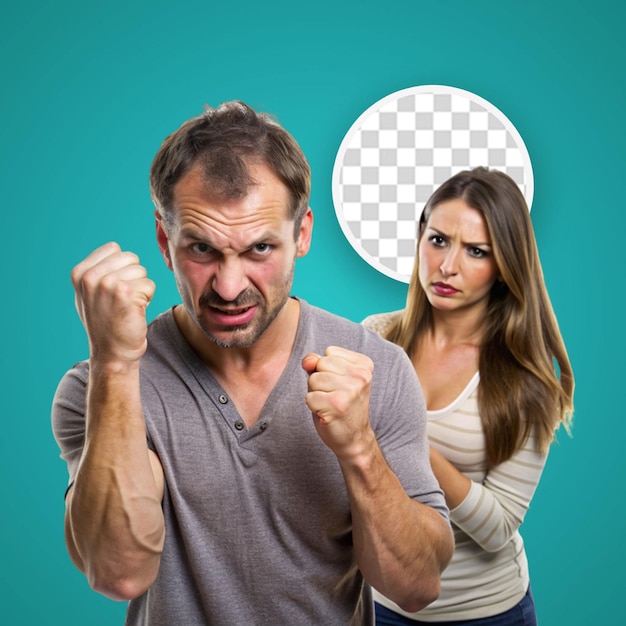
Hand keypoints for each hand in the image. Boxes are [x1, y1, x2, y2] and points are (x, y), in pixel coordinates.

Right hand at [71, 242, 155, 363]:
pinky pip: (150, 285)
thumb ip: (98, 270)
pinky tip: (135, 312)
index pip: (115, 248)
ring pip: (142, 271)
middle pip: (131, 258)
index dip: (122, 267)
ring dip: (141, 288)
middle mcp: (90, 277)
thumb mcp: (89, 294)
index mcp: (79, 272)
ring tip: (128, 306)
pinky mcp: (125, 294)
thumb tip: (115, 248)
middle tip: (123, 299)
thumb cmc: (106, 322)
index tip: (114, 289)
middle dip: (134, 276)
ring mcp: (107, 284)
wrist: (113, 352)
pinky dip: (148, 298)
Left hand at [302, 346, 373, 458]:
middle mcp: (361, 375)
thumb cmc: (342, 406)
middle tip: (335, 397)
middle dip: (320, 380)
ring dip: (316, 394)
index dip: (328, 370)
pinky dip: (313, 407)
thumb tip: (307, 361)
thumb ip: (319, 362)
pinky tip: (328, 414)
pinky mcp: (337, 404)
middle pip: (320, 364)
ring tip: (331, 404)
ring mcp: (350, 390)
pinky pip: (309, 397)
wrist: (354, 439)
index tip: (341, 386)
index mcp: (364, 365)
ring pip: (313, 379)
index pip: (329, 352)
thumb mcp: (334, 378)